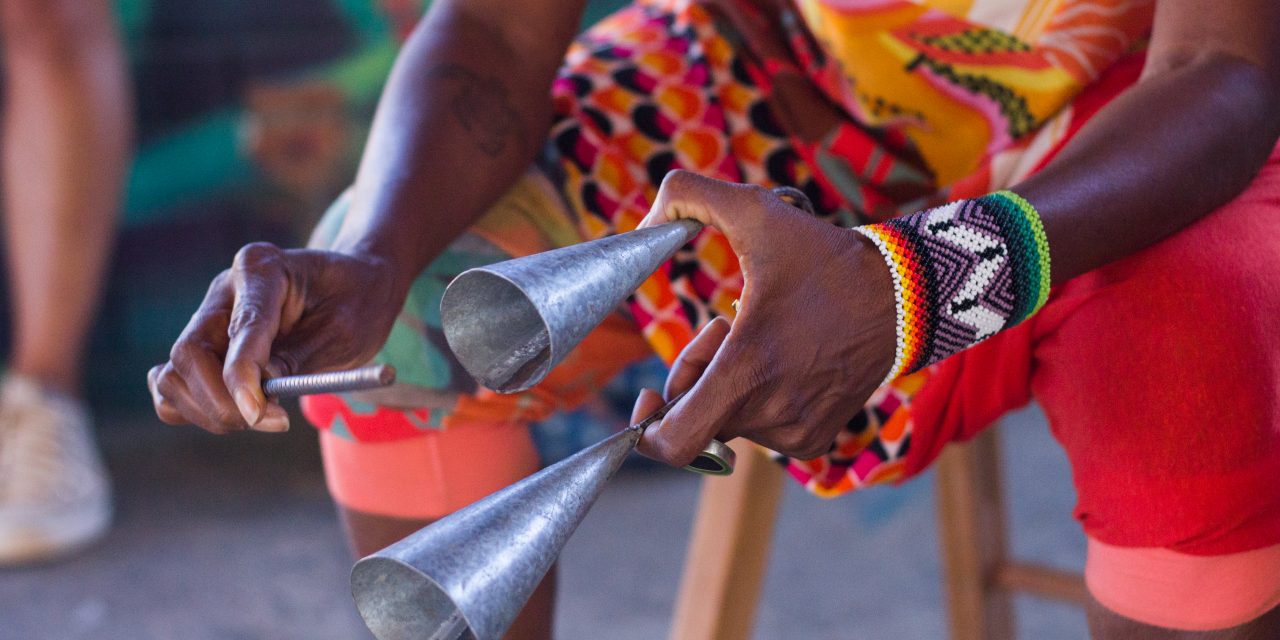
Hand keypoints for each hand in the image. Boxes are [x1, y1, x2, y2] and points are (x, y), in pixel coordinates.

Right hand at [147, 243, 403, 433]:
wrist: (357, 287)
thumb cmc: (357, 302)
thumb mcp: (345, 330)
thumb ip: (299, 359)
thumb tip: (256, 395)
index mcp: (263, 268)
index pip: (241, 327)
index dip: (242, 376)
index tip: (257, 414)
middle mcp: (225, 290)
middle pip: (189, 354)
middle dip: (222, 402)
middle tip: (271, 421)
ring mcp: (208, 317)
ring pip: (173, 375)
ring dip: (208, 411)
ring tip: (263, 416)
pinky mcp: (204, 345)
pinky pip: (172, 385)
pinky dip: (194, 409)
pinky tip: (237, 411)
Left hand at [632, 171, 896, 464]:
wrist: (906, 296)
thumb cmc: (826, 257)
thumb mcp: (756, 210)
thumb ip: (688, 194)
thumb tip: (641, 224)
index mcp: (747, 371)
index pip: (674, 444)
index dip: (647, 429)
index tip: (646, 397)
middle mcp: (769, 414)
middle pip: (695, 415)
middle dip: (697, 371)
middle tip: (726, 326)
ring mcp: (794, 433)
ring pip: (728, 419)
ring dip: (730, 379)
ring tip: (767, 332)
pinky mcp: (813, 440)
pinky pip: (760, 428)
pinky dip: (759, 398)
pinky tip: (788, 358)